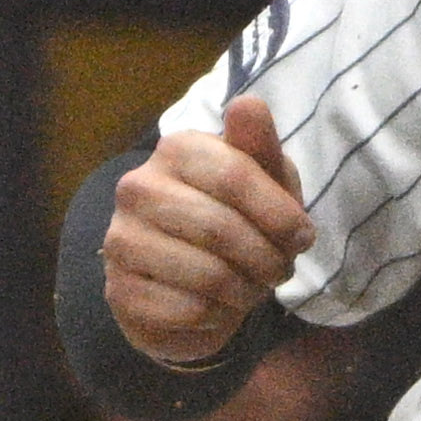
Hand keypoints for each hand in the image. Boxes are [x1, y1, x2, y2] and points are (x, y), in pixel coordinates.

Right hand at [105, 96, 314, 366]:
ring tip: (252, 287)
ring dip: (247, 291)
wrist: (193, 280)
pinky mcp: (118, 292)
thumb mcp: (264, 179)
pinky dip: (219, 316)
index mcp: (176, 149)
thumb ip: (259, 145)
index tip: (302, 237)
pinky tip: (218, 305)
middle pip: (221, 229)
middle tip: (279, 270)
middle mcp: (137, 188)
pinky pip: (187, 311)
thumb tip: (246, 104)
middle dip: (267, 259)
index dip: (280, 215)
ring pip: (206, 275)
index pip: (235, 176)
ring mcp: (121, 240)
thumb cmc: (239, 217)